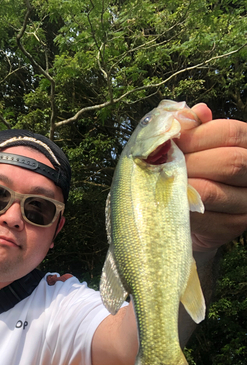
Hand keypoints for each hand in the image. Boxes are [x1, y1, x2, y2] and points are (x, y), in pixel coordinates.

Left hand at [176, 103, 246, 252]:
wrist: (196, 212)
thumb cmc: (194, 169)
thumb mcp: (195, 145)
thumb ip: (194, 128)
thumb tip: (195, 111)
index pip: (229, 132)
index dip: (196, 135)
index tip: (171, 141)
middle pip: (228, 162)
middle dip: (188, 163)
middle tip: (162, 167)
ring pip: (212, 192)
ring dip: (180, 187)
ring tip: (159, 183)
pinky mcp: (233, 225)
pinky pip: (204, 218)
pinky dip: (180, 209)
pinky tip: (167, 203)